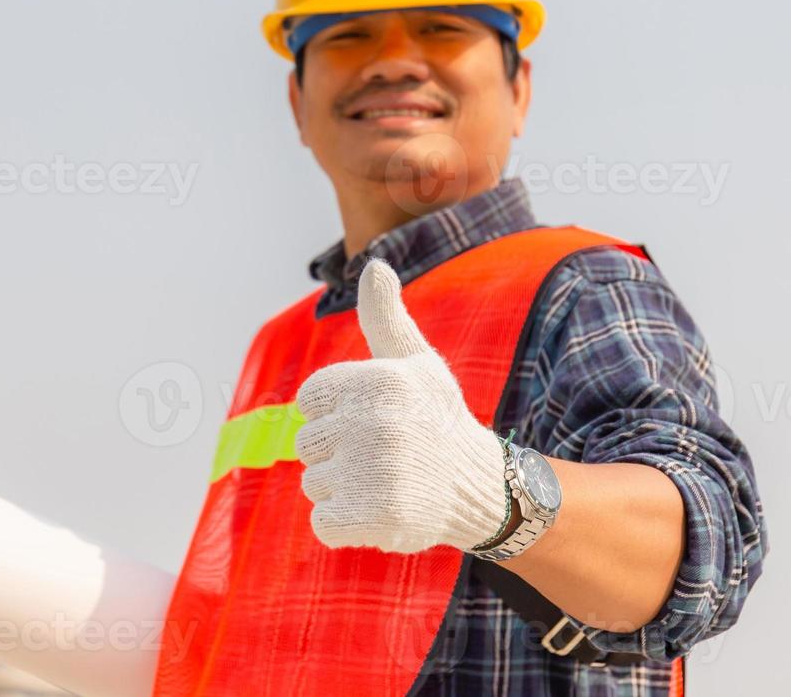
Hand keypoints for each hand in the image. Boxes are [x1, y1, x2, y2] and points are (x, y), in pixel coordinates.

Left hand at [293, 259, 510, 552]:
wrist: (482, 488)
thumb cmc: (437, 419)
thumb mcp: (415, 362)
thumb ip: (384, 317)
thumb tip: (374, 266)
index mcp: (378, 379)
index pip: (310, 401)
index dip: (335, 414)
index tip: (373, 419)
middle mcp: (376, 422)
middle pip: (308, 443)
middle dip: (338, 453)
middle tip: (385, 455)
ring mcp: (375, 472)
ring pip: (314, 483)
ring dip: (343, 490)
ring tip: (387, 482)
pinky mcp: (373, 517)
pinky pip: (322, 523)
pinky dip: (344, 525)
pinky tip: (380, 511)